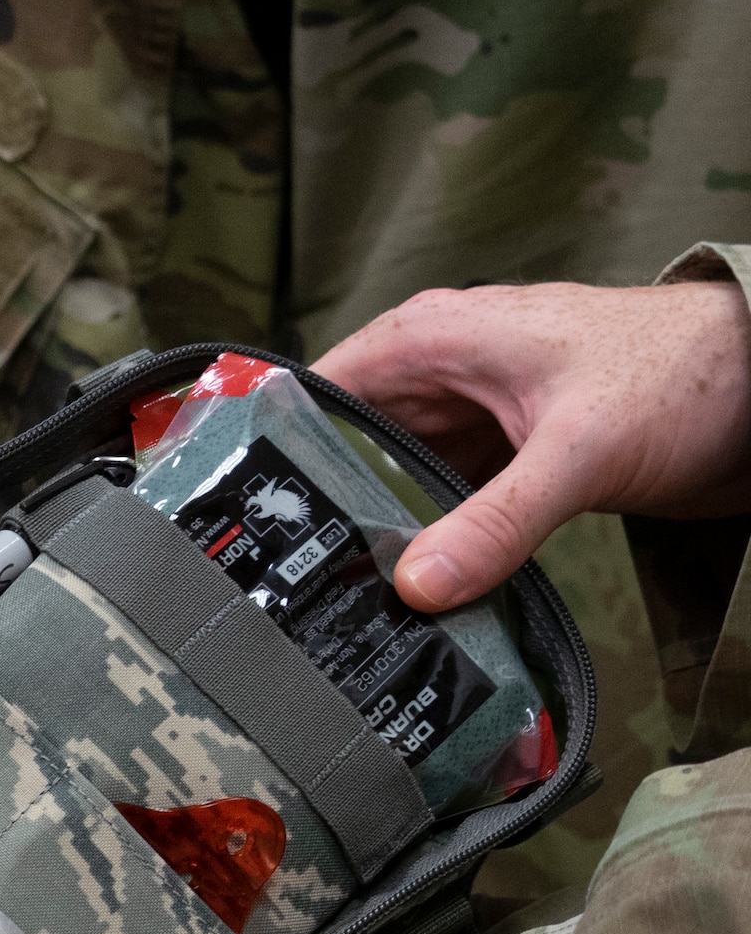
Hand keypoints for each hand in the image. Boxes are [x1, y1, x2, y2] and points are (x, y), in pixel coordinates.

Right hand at [312, 280, 750, 611]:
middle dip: (324, 505)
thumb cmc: (686, 371)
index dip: (277, 447)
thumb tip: (417, 586)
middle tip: (291, 579)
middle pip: (347, 446)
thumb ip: (495, 523)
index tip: (248, 517)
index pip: (318, 390)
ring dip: (380, 531)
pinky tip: (415, 587)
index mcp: (434, 339)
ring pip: (395, 481)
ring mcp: (473, 421)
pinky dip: (432, 541)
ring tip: (343, 593)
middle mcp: (441, 376)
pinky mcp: (506, 461)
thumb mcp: (577, 452)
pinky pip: (443, 504)